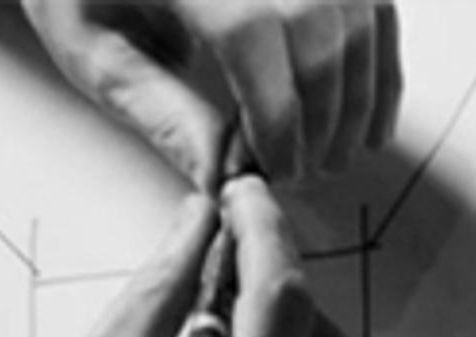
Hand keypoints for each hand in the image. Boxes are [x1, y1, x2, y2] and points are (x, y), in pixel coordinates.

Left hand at [17, 0, 399, 188]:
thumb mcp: (97, 50)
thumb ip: (163, 112)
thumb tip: (224, 179)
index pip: (245, 32)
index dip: (274, 115)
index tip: (277, 169)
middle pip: (313, 30)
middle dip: (319, 116)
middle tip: (302, 169)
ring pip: (354, 22)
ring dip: (354, 102)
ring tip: (328, 151)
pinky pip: (375, 12)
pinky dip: (378, 70)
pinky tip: (361, 118)